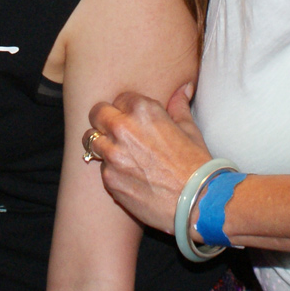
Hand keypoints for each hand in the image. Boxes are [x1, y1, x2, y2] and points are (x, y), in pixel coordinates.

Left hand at [86, 83, 210, 231]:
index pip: (119, 99)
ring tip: (121, 154)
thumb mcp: (190, 130)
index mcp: (143, 111)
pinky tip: (130, 176)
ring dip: (104, 145)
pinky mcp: (109, 179)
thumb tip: (183, 88)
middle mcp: (123, 129)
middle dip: (104, 121)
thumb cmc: (196, 164)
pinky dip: (112, 171)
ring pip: (92, 142)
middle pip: (97, 114)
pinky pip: (102, 169)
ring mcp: (113, 156)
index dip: (126, 109)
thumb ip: (179, 106)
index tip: (132, 118)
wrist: (197, 202)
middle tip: (116, 132)